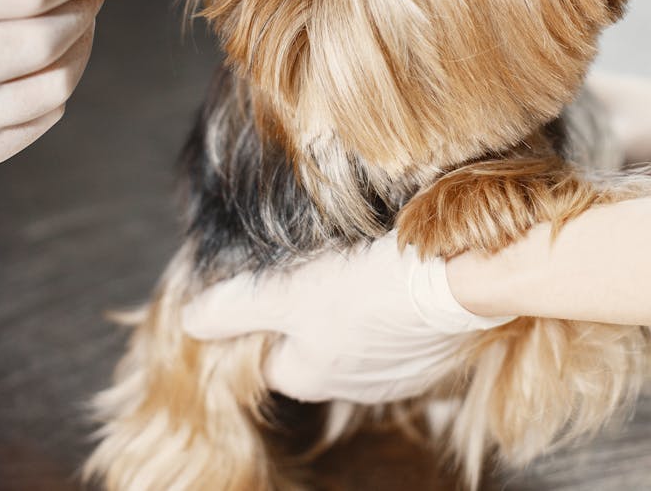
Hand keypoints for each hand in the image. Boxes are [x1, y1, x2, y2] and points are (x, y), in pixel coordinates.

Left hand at [182, 233, 513, 403]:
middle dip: (311, 312)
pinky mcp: (435, 351)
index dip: (262, 318)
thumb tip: (190, 321)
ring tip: (360, 263)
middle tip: (317, 265)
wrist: (460, 280)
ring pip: (359, 338)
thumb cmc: (368, 287)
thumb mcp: (289, 293)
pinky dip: (395, 305)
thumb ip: (236, 308)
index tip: (270, 283)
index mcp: (310, 376)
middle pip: (313, 347)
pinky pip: (402, 330)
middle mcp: (353, 387)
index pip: (268, 355)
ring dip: (355, 308)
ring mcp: (398, 373)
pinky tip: (398, 274)